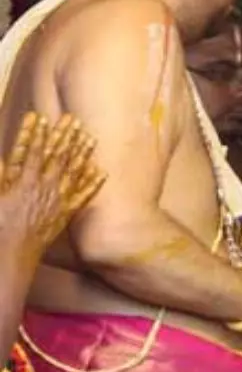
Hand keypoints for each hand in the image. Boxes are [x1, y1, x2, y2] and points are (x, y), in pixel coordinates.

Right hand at [0, 113, 105, 264]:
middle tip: (74, 119)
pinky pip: (82, 197)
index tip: (43, 117)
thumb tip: (2, 159)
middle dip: (65, 136)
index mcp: (24, 183)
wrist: (13, 254)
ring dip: (82, 153)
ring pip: (73, 172)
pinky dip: (92, 183)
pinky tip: (101, 171)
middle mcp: (45, 188)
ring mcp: (58, 201)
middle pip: (58, 157)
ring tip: (90, 137)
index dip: (38, 134)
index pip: (33, 152)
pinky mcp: (65, 214)